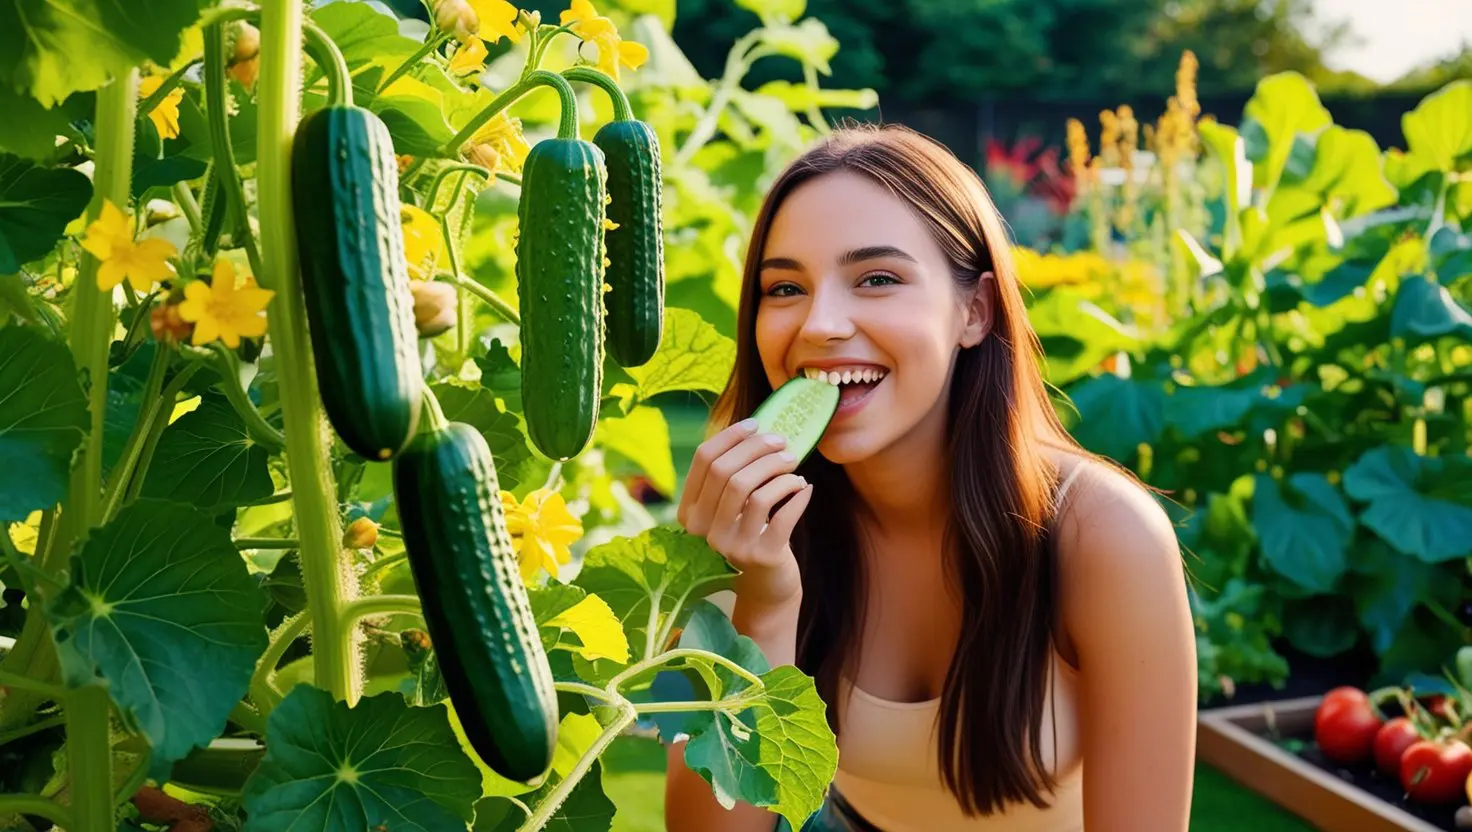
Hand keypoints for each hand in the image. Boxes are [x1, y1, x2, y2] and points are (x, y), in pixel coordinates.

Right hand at [677, 418, 812, 609]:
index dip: (730, 436)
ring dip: (778, 470)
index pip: (704, 460)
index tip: (756, 424)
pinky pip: (783, 516)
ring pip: (754, 492)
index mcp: (690, 512)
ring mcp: (731, 546)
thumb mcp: (732, 504)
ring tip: (794, 466)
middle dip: (758, 450)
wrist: (767, 582)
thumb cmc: (752, 530)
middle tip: (782, 442)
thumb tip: (756, 428)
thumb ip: (733, 472)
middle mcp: (704, 531)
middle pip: (728, 473)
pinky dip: (797, 495)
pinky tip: (805, 488)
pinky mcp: (762, 557)